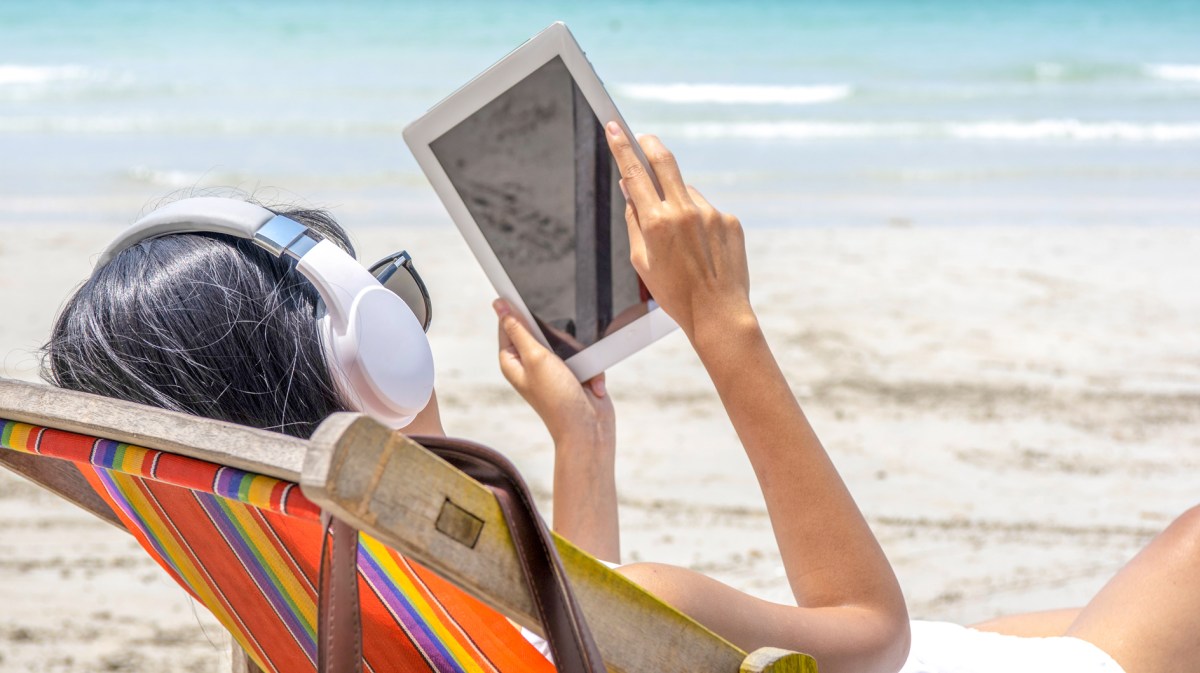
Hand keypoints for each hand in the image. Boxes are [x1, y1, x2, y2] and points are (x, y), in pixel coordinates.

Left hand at [494, 299, 614, 446]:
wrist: (588, 429)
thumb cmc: (558, 398)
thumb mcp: (535, 357)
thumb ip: (519, 329)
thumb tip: (499, 304)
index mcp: (512, 361)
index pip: (508, 324)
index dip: (518, 311)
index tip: (528, 297)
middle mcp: (530, 364)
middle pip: (542, 329)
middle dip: (559, 338)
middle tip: (560, 354)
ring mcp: (552, 370)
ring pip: (567, 342)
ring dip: (579, 355)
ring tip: (578, 373)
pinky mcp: (573, 374)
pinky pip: (584, 357)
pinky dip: (590, 368)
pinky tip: (589, 384)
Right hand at [605, 123, 752, 342]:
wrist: (718, 313)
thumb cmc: (674, 293)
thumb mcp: (641, 261)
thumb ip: (634, 221)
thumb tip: (630, 190)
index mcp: (656, 222)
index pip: (634, 173)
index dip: (622, 146)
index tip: (614, 127)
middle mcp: (684, 211)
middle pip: (664, 161)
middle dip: (650, 144)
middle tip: (642, 138)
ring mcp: (710, 213)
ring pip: (687, 193)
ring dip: (678, 202)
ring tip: (682, 241)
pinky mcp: (730, 220)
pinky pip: (707, 211)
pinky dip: (699, 221)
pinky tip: (702, 250)